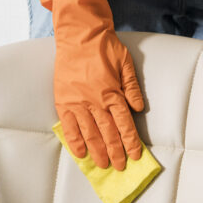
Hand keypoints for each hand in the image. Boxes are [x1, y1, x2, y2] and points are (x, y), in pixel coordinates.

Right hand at [33, 0, 144, 169]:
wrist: (79, 35)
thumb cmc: (105, 48)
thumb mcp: (126, 64)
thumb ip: (132, 87)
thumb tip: (138, 108)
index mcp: (113, 93)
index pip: (124, 124)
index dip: (131, 142)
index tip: (135, 155)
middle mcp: (96, 101)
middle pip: (108, 133)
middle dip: (115, 152)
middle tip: (120, 166)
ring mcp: (78, 103)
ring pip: (90, 133)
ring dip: (97, 152)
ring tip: (103, 165)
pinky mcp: (64, 102)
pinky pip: (69, 127)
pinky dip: (75, 141)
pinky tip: (80, 154)